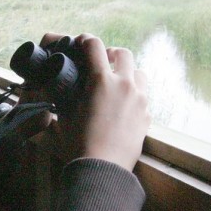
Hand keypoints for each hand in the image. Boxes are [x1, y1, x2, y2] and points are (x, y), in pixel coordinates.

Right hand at [45, 32, 149, 170]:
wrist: (102, 169)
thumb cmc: (79, 144)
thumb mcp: (66, 115)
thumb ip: (67, 96)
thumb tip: (63, 88)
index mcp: (101, 81)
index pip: (94, 46)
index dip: (85, 40)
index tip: (81, 43)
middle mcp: (124, 85)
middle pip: (123, 54)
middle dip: (111, 54)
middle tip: (102, 62)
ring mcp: (139, 100)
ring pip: (139, 73)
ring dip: (128, 73)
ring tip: (117, 83)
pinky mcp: (147, 115)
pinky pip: (144, 95)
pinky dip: (134, 94)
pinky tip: (122, 106)